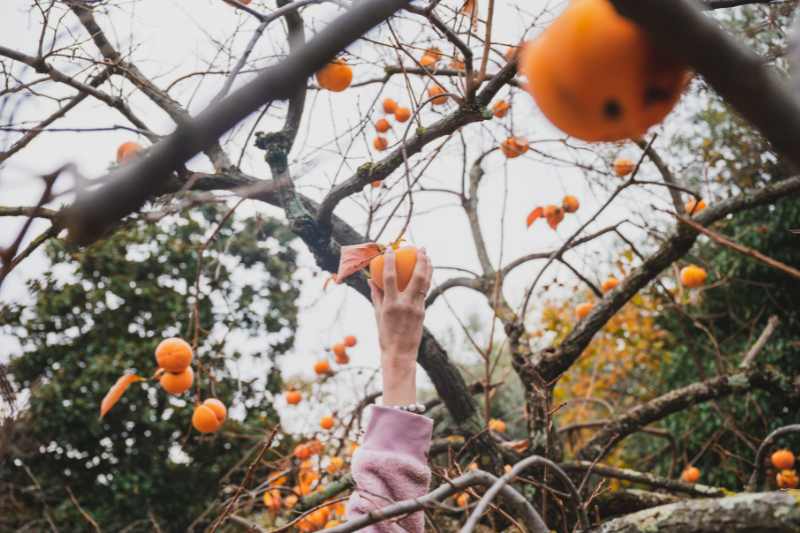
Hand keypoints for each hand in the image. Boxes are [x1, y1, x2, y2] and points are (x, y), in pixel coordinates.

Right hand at [369, 247, 432, 405]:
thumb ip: (376, 295)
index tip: (390, 249)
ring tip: (428, 256)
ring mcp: (416, 308)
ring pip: (425, 283)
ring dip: (428, 267)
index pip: (390, 277)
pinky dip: (426, 280)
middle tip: (421, 248)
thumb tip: (371, 279)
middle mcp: (405, 304)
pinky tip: (426, 273)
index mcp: (390, 304)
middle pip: (416, 277)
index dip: (390, 261)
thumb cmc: (385, 334)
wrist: (399, 353)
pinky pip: (424, 292)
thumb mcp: (377, 314)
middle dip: (420, 260)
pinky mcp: (423, 312)